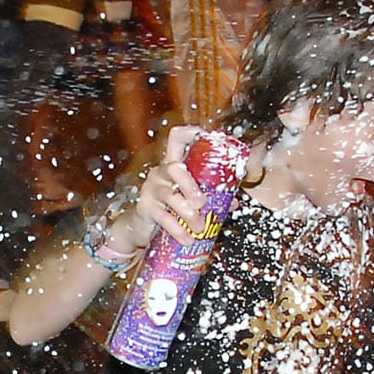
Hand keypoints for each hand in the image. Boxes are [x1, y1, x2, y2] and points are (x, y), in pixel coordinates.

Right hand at [133, 125, 208, 246]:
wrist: (139, 227)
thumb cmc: (167, 208)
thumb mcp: (187, 199)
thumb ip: (209, 197)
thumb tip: (234, 203)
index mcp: (174, 164)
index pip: (177, 138)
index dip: (191, 134)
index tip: (207, 139)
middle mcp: (161, 172)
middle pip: (175, 167)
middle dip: (191, 185)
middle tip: (202, 203)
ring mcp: (151, 189)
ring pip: (170, 195)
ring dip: (188, 213)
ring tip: (199, 227)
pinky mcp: (144, 207)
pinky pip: (163, 217)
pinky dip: (177, 230)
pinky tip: (187, 239)